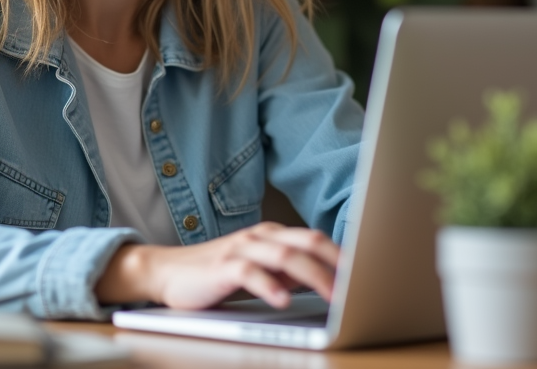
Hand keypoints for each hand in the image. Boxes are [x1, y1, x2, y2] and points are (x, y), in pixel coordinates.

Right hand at [96, 222, 339, 309]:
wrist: (168, 272)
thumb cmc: (218, 274)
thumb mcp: (261, 271)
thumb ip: (289, 272)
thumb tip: (328, 281)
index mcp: (274, 235)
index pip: (316, 240)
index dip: (343, 256)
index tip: (368, 274)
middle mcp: (261, 237)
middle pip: (307, 243)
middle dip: (337, 264)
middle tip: (361, 286)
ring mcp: (241, 249)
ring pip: (285, 256)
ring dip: (313, 277)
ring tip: (334, 296)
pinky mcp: (222, 267)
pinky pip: (250, 273)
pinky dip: (269, 286)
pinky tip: (283, 300)